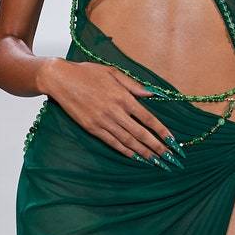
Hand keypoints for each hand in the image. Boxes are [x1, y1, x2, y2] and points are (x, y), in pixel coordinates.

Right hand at [41, 59, 182, 166]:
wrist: (61, 79)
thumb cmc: (87, 72)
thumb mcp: (113, 72)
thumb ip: (133, 85)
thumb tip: (152, 94)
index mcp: (123, 97)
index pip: (148, 118)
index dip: (162, 132)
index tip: (173, 142)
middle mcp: (115, 111)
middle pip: (141, 133)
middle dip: (157, 147)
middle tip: (169, 158)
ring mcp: (103, 121)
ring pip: (128, 141)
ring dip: (143, 153)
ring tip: (156, 162)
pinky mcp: (92, 128)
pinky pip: (112, 142)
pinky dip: (125, 151)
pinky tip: (135, 157)